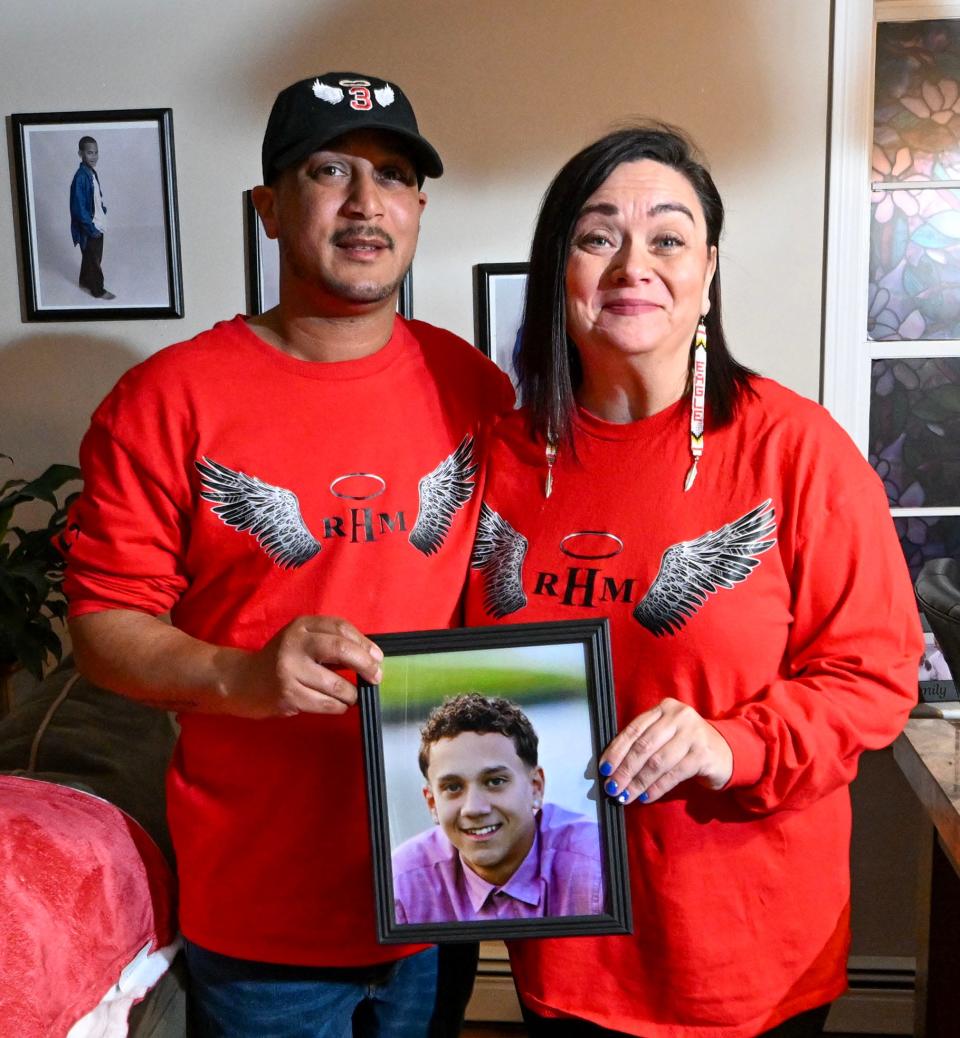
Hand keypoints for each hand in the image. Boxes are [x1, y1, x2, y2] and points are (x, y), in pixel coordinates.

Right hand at [218, 615, 382, 718]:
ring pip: (337, 684)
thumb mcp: (302, 641)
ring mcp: (290, 670)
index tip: (377, 657)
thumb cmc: (281, 660)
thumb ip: (330, 643)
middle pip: (342, 649)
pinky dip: (339, 706)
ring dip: (352, 693)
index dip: (364, 643)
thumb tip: (371, 657)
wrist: (242, 681)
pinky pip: (326, 703)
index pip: (340, 628)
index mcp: (301, 626)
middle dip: (365, 665)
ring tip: (352, 696)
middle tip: (376, 677)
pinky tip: (339, 704)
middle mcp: (295, 644)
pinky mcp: (288, 694)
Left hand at [598, 698, 732, 804]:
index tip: (604, 768)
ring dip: (638, 782)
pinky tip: (645, 797)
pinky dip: (656, 788)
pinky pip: (673, 774)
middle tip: (612, 787)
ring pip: (657, 762)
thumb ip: (644, 742)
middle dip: (625, 769)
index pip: (634, 729)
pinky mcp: (703, 755)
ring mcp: (693, 734)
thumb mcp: (666, 735)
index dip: (616, 750)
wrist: (726, 752)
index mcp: (664, 708)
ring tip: (625, 795)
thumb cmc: (687, 745)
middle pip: (644, 746)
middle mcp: (679, 717)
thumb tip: (613, 766)